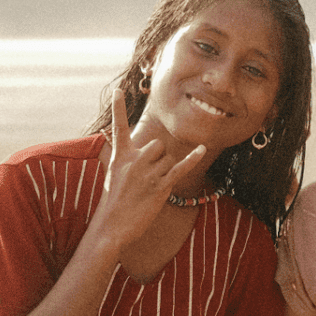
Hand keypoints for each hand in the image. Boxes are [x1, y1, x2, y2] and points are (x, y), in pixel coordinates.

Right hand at [90, 92, 209, 248]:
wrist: (112, 226)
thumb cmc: (114, 201)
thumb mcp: (114, 174)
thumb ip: (127, 158)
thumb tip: (142, 148)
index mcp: (120, 156)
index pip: (118, 127)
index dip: (118, 108)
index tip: (117, 89)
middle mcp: (134, 160)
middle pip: (157, 144)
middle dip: (157, 158)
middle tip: (146, 178)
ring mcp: (147, 173)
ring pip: (168, 158)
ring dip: (164, 171)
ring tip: (150, 188)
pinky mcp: (161, 186)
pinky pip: (180, 167)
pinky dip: (193, 158)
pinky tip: (203, 148)